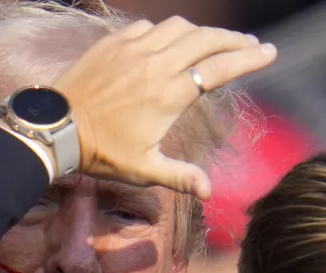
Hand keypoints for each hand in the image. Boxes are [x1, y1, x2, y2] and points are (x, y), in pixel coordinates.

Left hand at [53, 17, 276, 197]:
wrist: (56, 128)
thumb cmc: (100, 152)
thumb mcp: (143, 169)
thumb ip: (180, 176)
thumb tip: (209, 192)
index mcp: (170, 93)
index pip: (220, 68)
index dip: (248, 58)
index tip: (269, 52)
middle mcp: (156, 63)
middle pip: (207, 39)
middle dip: (233, 40)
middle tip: (250, 44)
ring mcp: (134, 49)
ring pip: (180, 26)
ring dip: (202, 31)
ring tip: (214, 41)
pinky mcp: (114, 42)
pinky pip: (149, 27)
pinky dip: (167, 30)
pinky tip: (171, 40)